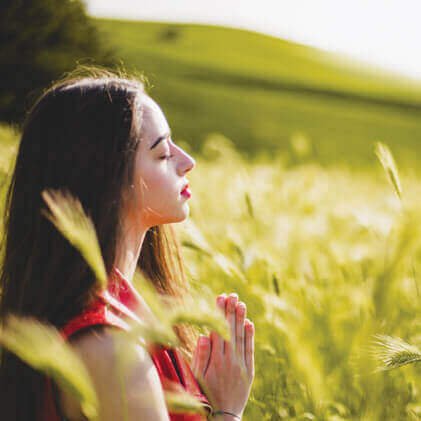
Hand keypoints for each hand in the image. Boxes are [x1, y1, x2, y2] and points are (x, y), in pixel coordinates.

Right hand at [191, 293, 254, 417]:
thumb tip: (205, 335)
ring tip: (240, 303)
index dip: (219, 314)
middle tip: (232, 295)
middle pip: (231, 331)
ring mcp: (241, 365)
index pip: (218, 331)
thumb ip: (201, 356)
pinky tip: (249, 322)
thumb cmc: (205, 395)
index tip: (220, 298)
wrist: (224, 417)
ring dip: (241, 319)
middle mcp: (230, 361)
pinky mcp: (249, 371)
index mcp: (216, 361)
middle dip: (231, 311)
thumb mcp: (198, 377)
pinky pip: (250, 350)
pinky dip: (250, 336)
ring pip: (241, 337)